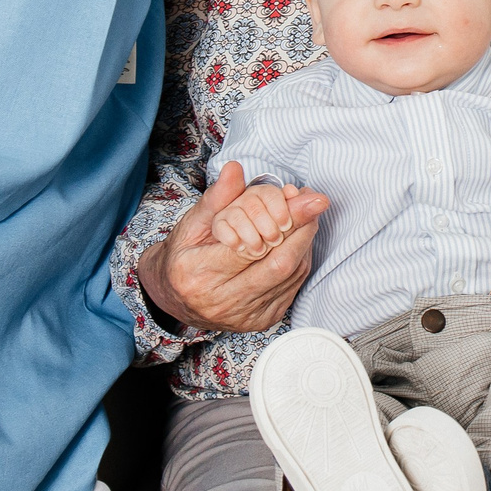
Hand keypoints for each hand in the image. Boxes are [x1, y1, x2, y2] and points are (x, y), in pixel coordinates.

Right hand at [139, 162, 328, 332]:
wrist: (175, 299)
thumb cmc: (183, 256)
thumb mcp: (191, 223)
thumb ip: (216, 197)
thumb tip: (235, 169)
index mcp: (198, 274)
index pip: (250, 246)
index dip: (284, 220)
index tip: (307, 199)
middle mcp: (222, 301)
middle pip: (278, 265)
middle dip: (302, 229)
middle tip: (314, 203)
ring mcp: (245, 316)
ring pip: (290, 276)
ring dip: (304, 242)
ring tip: (307, 217)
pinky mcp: (263, 321)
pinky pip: (292, 287)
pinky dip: (300, 260)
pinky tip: (298, 240)